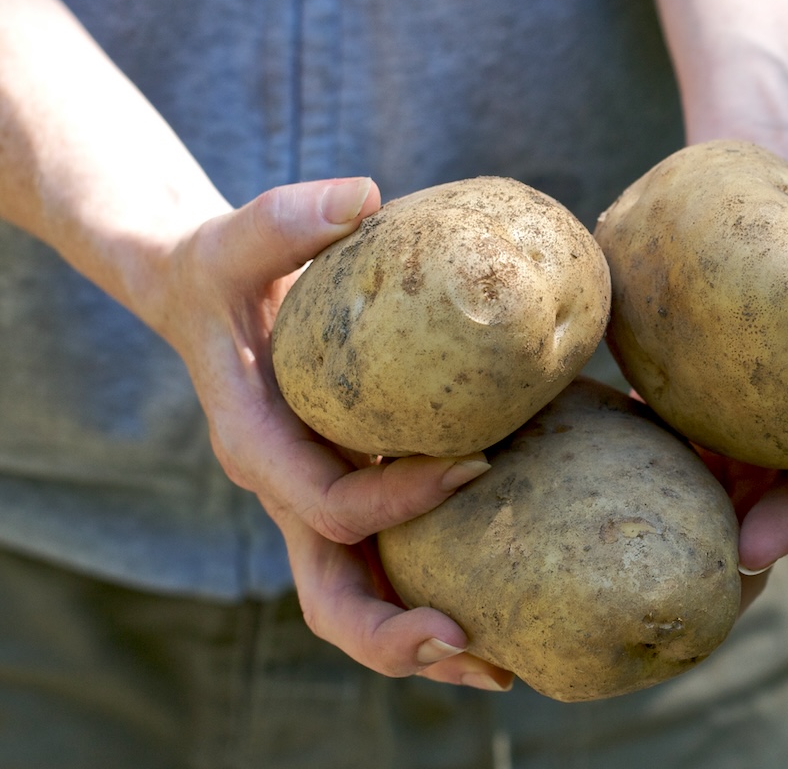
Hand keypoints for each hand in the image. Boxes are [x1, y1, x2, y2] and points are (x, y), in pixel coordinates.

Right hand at [159, 177, 512, 690]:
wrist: (205, 299)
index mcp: (259, 446)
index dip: (400, 499)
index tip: (476, 464)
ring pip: (358, 604)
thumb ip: (285, 218)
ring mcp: (317, 505)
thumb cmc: (224, 273)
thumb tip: (363, 196)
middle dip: (397, 634)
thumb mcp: (238, 238)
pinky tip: (500, 610)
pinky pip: (385, 567)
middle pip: (330, 597)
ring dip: (424, 644)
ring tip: (507, 665)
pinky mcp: (345, 496)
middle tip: (481, 647)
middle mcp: (289, 493)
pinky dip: (430, 598)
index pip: (330, 501)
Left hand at [648, 0, 787, 585]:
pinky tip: (599, 454)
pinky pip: (668, 415)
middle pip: (759, 492)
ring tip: (624, 533)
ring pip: (710, 466)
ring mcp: (744, 397)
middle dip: (722, 536)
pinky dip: (642, 439)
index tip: (749, 553)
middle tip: (677, 575)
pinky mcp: (697, 370)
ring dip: (676, 500)